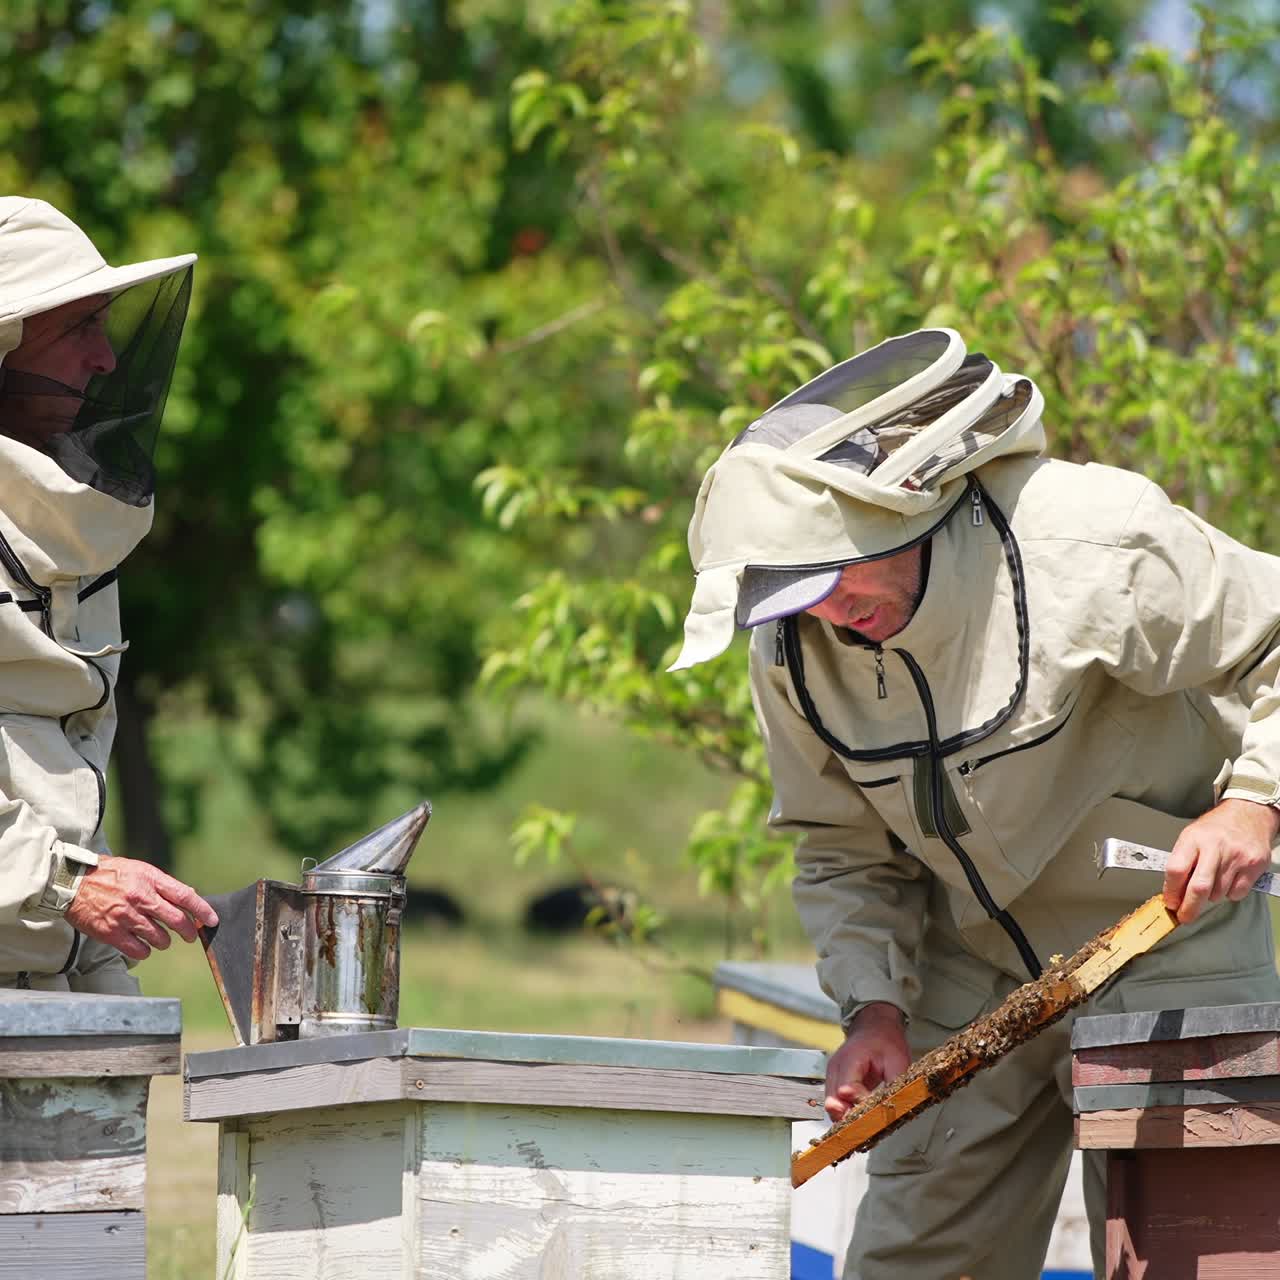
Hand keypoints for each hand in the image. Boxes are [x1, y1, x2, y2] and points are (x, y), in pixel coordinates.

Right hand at [64, 855, 218, 960]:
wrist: (72, 883)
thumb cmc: (108, 875)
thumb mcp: (139, 870)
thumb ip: (161, 885)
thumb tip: (187, 897)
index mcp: (150, 879)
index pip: (185, 896)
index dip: (202, 910)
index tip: (212, 920)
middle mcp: (141, 898)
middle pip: (176, 920)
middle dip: (188, 931)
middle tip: (190, 936)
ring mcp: (126, 916)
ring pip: (159, 938)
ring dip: (164, 942)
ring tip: (161, 940)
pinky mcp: (111, 933)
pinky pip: (138, 950)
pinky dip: (144, 951)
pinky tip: (143, 947)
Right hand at [824, 1001, 909, 1122]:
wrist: (874, 1026)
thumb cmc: (886, 1041)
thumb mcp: (897, 1060)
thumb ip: (893, 1084)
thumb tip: (892, 1109)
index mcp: (851, 1058)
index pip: (847, 1087)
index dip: (857, 1104)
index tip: (868, 1118)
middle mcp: (836, 1068)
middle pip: (833, 1100)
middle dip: (846, 1118)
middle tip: (861, 1133)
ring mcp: (832, 1075)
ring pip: (832, 1105)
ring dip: (845, 1119)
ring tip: (861, 1132)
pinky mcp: (835, 1082)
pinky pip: (836, 1102)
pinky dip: (845, 1114)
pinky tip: (857, 1124)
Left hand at [1163, 799, 1279, 924]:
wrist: (1248, 814)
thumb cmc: (1215, 828)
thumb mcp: (1191, 837)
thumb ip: (1181, 862)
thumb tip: (1173, 892)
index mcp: (1193, 839)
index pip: (1176, 870)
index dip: (1171, 891)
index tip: (1170, 902)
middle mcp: (1215, 847)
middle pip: (1199, 887)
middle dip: (1189, 907)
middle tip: (1185, 916)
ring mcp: (1236, 857)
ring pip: (1218, 894)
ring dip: (1211, 897)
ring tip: (1212, 881)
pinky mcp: (1254, 865)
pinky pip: (1237, 893)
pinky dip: (1229, 893)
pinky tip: (1228, 879)